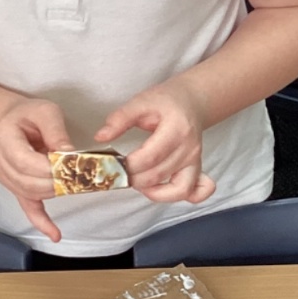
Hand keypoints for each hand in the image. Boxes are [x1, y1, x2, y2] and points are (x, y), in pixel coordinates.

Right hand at [0, 99, 73, 242]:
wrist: (8, 122)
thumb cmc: (28, 114)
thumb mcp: (44, 111)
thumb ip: (56, 131)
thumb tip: (70, 155)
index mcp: (5, 139)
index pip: (26, 161)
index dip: (50, 167)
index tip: (73, 165)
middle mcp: (0, 162)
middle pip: (29, 181)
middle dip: (58, 182)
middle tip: (84, 178)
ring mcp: (5, 178)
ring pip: (30, 194)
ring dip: (56, 193)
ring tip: (80, 189)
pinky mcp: (14, 188)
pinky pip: (26, 207)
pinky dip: (41, 222)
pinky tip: (55, 234)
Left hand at [95, 79, 215, 204]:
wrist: (192, 102)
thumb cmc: (166, 101)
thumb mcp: (141, 102)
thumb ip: (120, 119)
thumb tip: (100, 137)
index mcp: (177, 129)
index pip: (150, 157)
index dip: (128, 165)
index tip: (113, 163)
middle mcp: (189, 149)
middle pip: (158, 175)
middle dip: (133, 179)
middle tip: (118, 172)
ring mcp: (195, 161)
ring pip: (177, 190)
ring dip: (152, 192)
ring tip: (136, 182)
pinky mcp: (197, 169)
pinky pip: (194, 192)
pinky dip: (178, 197)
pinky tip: (160, 192)